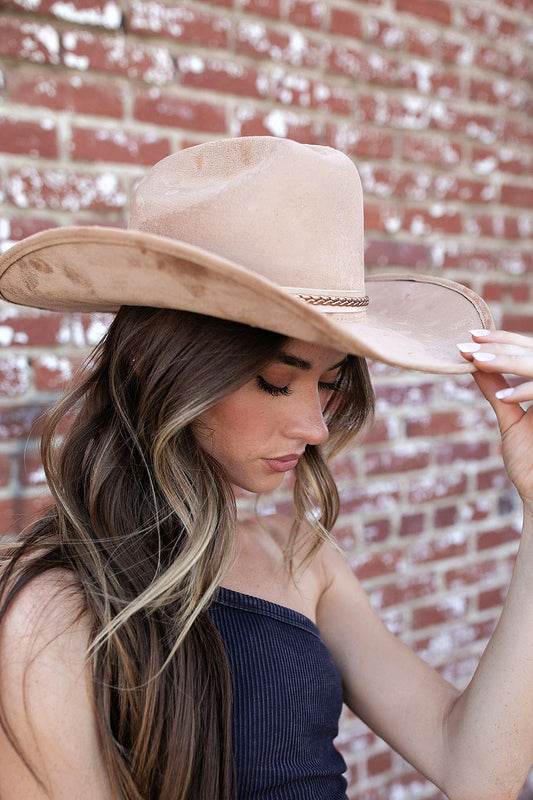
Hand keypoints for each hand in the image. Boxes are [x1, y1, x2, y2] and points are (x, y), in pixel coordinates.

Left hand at [458, 330, 532, 505]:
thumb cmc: (530, 460)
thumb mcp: (509, 417)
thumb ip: (496, 389)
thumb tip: (475, 364)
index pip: (527, 350)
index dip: (502, 340)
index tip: (471, 336)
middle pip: (532, 353)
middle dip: (500, 347)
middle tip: (468, 346)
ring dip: (507, 363)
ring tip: (477, 363)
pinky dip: (525, 392)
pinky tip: (503, 397)